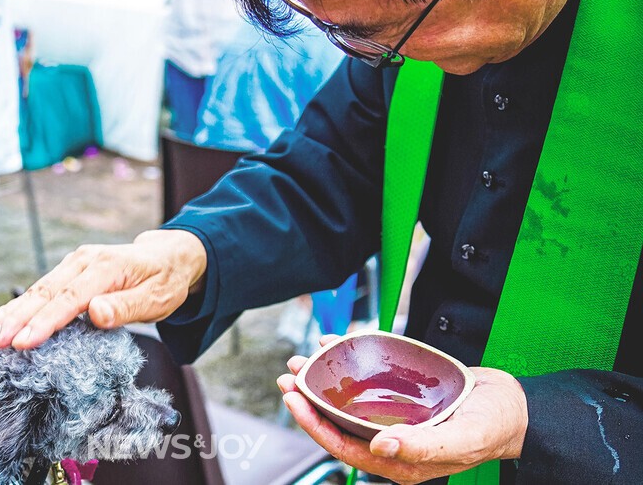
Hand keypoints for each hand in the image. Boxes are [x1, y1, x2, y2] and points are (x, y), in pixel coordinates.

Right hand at [0, 229, 206, 348]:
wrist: (169, 257)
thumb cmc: (165, 281)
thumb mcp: (158, 298)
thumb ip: (127, 307)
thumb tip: (96, 312)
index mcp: (106, 267)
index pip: (70, 298)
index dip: (45, 322)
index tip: (22, 343)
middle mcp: (84, 261)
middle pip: (44, 293)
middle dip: (14, 319)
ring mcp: (74, 265)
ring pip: (36, 292)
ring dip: (8, 314)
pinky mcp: (68, 273)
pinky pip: (40, 292)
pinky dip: (17, 308)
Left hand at [277, 336, 527, 484]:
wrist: (516, 406)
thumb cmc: (494, 426)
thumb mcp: (462, 438)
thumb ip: (422, 446)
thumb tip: (378, 448)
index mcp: (399, 461)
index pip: (343, 446)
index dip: (314, 424)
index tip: (293, 399)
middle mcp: (390, 441)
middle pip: (338, 423)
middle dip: (309, 400)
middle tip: (289, 375)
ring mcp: (394, 418)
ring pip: (347, 401)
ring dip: (322, 381)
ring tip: (302, 360)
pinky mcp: (401, 397)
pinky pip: (367, 382)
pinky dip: (349, 363)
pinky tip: (334, 344)